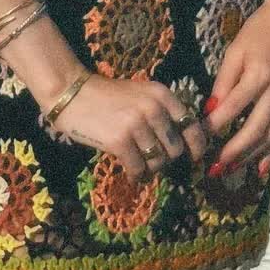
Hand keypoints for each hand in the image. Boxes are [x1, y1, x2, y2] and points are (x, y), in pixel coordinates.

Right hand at [53, 73, 215, 180]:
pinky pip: (138, 169)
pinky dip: (136, 175)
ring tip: (140, 165)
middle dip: (166, 159)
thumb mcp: (141, 95)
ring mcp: (137, 124)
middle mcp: (153, 108)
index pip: (192, 126)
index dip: (197, 145)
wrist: (72, 93)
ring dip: (150, 169)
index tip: (195, 157)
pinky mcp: (120, 141)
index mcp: (162, 95)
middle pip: (176, 149)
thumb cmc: (108, 97)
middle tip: (152, 160)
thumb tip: (184, 144)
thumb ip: (162, 113)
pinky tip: (130, 172)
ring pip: (158, 162)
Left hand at [204, 0, 269, 179]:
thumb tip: (212, 110)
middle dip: (235, 152)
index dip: (215, 126)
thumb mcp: (235, 50)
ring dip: (253, 156)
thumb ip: (224, 81)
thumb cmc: (260, 30)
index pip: (233, 108)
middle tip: (216, 168)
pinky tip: (263, 166)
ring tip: (234, 169)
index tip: (200, 140)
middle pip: (255, 129)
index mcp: (259, 74)